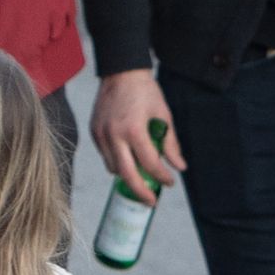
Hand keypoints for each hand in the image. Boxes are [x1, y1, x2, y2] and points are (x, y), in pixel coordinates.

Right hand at [90, 69, 182, 197]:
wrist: (121, 72)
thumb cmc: (145, 92)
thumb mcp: (163, 115)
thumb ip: (171, 144)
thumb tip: (180, 167)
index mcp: (134, 130)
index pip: (150, 163)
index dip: (162, 177)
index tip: (170, 183)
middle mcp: (114, 135)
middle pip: (127, 174)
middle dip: (140, 192)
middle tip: (151, 201)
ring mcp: (101, 134)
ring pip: (113, 168)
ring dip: (127, 175)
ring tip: (141, 178)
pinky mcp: (94, 132)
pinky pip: (105, 156)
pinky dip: (117, 162)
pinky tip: (128, 159)